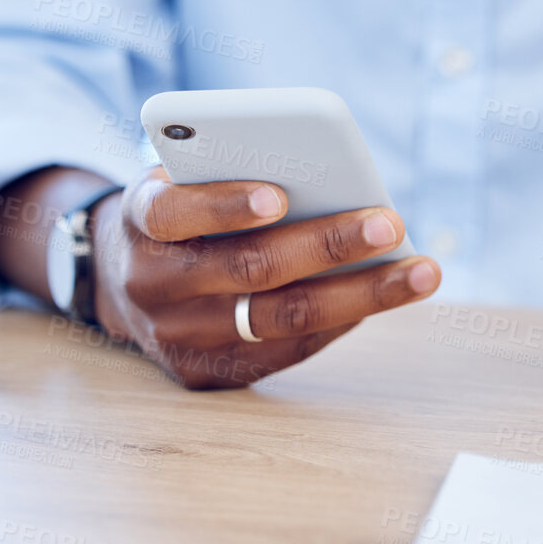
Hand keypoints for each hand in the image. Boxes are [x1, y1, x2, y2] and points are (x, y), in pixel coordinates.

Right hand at [90, 166, 440, 388]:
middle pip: (249, 270)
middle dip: (327, 246)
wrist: (122, 281)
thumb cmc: (181, 211)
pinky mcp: (206, 374)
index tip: (280, 195)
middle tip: (389, 223)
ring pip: (281, 319)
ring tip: (420, 271)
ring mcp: (179, 338)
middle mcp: (153, 286)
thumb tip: (328, 173)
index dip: (225, 205)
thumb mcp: (184, 177)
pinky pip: (287, 349)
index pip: (175, 213)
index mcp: (141, 223)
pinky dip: (342, 320)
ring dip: (361, 295)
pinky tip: (386, 295)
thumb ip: (230, 170)